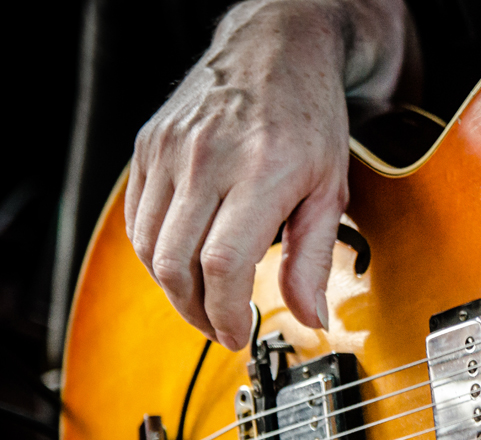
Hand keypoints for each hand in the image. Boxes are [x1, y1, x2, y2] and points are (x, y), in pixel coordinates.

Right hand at [126, 0, 413, 349]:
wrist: (276, 52)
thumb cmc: (310, 120)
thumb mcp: (330, 190)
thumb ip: (315, 259)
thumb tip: (311, 318)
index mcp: (261, 172)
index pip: (223, 264)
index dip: (226, 312)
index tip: (239, 334)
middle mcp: (208, 159)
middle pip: (178, 263)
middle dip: (197, 312)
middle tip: (222, 329)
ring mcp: (171, 150)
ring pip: (150, 247)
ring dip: (174, 289)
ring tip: (205, 303)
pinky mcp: (149, 145)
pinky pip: (138, 218)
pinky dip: (156, 253)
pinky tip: (184, 262)